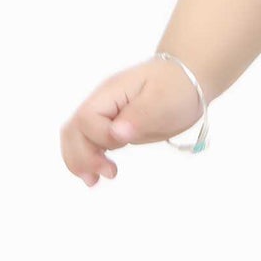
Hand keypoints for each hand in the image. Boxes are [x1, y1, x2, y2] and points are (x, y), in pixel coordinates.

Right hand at [59, 56, 206, 187]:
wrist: (187, 78)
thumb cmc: (178, 87)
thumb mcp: (165, 100)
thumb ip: (139, 116)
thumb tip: (116, 133)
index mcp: (111, 93)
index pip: (87, 118)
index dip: (99, 137)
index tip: (122, 145)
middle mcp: (101, 103)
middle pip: (73, 129)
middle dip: (81, 156)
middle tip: (101, 176)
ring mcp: (104, 114)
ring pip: (76, 137)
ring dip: (79, 160)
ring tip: (93, 181)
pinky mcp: (111, 125)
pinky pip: (89, 141)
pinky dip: (88, 158)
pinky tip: (95, 174)